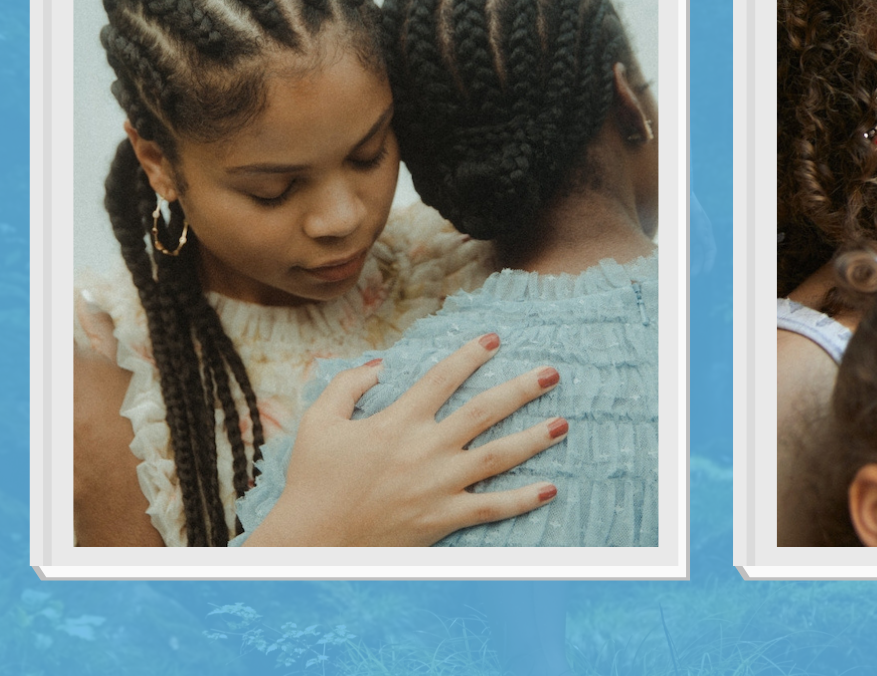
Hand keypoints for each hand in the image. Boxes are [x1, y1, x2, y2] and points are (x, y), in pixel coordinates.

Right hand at [242, 333, 565, 545]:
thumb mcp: (319, 421)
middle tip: (552, 373)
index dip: (470, 355)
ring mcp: (438, 485)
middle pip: (484, 412)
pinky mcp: (443, 518)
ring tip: (563, 423)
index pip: (443, 378)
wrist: (314, 538)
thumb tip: (381, 364)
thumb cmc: (313, 479)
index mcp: (398, 421)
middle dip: (521, 389)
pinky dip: (522, 499)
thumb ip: (349, 384)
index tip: (495, 339)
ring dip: (534, 438)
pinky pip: (491, 507)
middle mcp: (426, 449)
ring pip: (498, 456)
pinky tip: (550, 489)